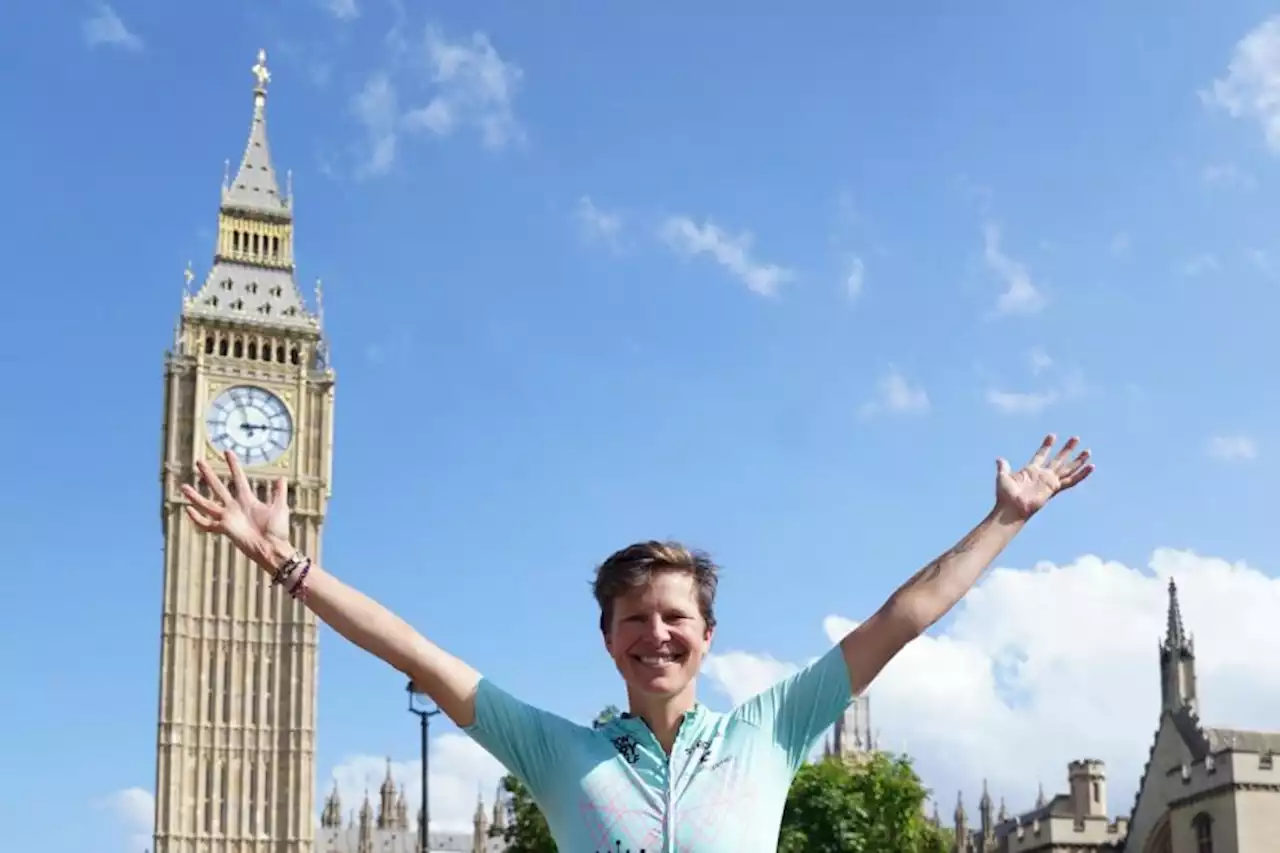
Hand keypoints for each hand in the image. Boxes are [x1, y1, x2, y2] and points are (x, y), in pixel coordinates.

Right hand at [181, 450, 290, 569]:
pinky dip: (197, 519)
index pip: (238, 478)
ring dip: (195, 496)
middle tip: (199, 462)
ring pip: (207, 504)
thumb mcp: (280, 507)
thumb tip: (281, 477)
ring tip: (183, 486)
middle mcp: (235, 507)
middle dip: (209, 475)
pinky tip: (187, 510)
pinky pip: (207, 524)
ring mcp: (228, 518)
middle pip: (218, 487)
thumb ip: (279, 492)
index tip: (226, 451)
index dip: (232, 465)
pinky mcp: (225, 529)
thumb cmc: (278, 530)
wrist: (273, 548)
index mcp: (248, 500)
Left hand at [995, 434, 1093, 519]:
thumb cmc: (1005, 496)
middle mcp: (1043, 475)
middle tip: (1075, 438)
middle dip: (1067, 449)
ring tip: (1088, 451)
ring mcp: (1050, 482)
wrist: (1011, 508)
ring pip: (1068, 468)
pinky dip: (1082, 475)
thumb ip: (1003, 467)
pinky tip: (1091, 467)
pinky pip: (1071, 481)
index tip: (1052, 435)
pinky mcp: (1055, 488)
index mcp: (1031, 470)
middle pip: (1059, 459)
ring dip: (1078, 460)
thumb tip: (999, 459)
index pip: (1041, 455)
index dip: (1046, 446)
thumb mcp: (1003, 477)